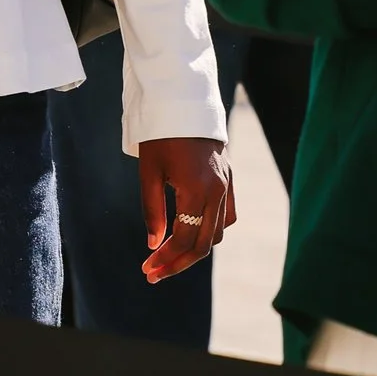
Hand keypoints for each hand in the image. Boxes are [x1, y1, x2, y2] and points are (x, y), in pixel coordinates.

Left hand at [139, 137, 234, 282]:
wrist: (185, 102)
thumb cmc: (161, 135)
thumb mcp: (149, 172)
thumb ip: (152, 211)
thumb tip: (154, 245)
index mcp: (197, 190)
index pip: (183, 239)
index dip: (164, 259)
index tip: (147, 269)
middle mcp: (218, 192)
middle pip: (203, 244)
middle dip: (178, 262)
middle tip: (155, 273)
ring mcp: (227, 185)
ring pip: (217, 233)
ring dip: (195, 248)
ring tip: (170, 256)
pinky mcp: (230, 179)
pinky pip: (227, 215)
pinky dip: (211, 229)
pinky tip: (193, 233)